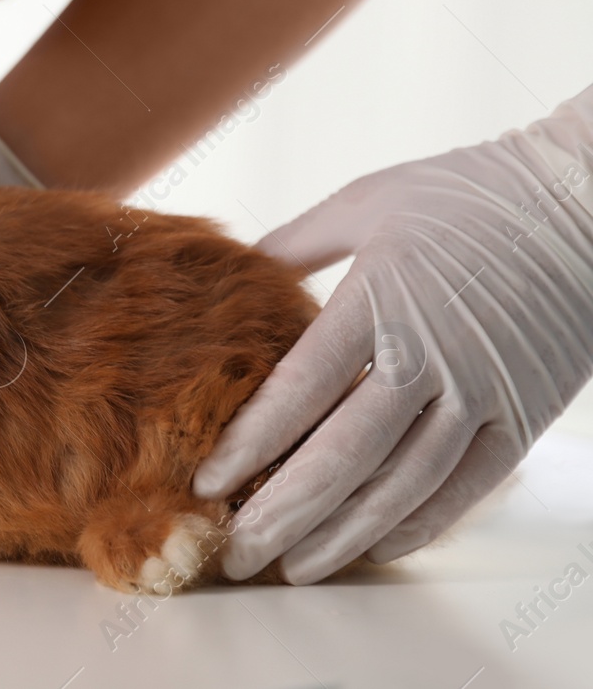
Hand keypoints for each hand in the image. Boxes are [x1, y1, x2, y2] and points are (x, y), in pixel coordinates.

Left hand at [194, 85, 592, 582]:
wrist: (584, 201)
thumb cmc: (463, 193)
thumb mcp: (366, 201)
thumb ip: (297, 242)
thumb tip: (241, 269)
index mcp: (377, 300)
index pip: (300, 390)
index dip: (250, 444)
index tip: (205, 483)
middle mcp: (428, 356)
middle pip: (343, 455)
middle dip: (283, 512)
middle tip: (235, 553)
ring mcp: (481, 392)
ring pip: (401, 485)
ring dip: (342, 533)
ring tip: (293, 566)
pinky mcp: (522, 415)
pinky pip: (465, 486)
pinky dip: (418, 522)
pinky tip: (374, 546)